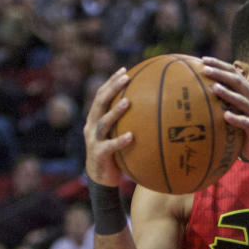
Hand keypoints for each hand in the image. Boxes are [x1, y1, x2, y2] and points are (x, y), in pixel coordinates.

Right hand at [83, 67, 132, 185]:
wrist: (100, 178)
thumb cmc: (115, 153)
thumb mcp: (119, 134)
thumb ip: (131, 122)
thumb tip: (157, 111)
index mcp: (96, 119)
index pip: (101, 95)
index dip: (111, 82)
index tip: (124, 69)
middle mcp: (92, 126)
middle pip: (99, 102)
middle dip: (112, 88)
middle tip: (126, 78)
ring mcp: (93, 140)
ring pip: (103, 123)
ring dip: (115, 112)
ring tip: (128, 102)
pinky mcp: (98, 155)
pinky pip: (109, 146)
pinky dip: (120, 140)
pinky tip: (132, 136)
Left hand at [201, 56, 248, 159]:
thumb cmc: (239, 127)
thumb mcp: (231, 110)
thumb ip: (218, 100)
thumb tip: (190, 91)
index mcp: (247, 91)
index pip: (234, 73)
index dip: (220, 65)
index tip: (203, 60)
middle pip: (238, 82)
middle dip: (221, 74)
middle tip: (205, 70)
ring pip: (243, 100)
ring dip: (228, 94)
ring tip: (215, 88)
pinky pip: (246, 122)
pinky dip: (237, 118)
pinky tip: (226, 116)